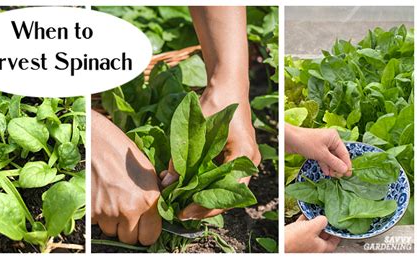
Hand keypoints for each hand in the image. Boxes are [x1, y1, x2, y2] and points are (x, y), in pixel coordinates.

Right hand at [91, 111, 160, 244]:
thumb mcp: (148, 170)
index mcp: (148, 200)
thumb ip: (156, 194)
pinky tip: (101, 197)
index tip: (145, 224)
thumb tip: (164, 208)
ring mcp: (107, 212)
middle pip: (130, 239)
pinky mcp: (89, 211)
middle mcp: (129, 209)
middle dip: (129, 229)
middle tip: (128, 211)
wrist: (94, 140)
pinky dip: (99, 216)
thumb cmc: (121, 151)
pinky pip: (97, 224)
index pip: (151, 237)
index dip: (147, 231)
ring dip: (113, 222)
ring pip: (112, 232)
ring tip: (113, 199)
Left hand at [160, 77, 260, 220]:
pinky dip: (206, 185)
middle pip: (228, 195)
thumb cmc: (215, 102)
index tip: (184, 211)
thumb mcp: (195, 128)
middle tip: (180, 211)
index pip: (227, 192)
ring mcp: (245, 160)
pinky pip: (222, 178)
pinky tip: (188, 188)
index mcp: (244, 154)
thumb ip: (181, 156)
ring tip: (182, 203)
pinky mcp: (236, 158)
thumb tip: (167, 182)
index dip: (205, 206)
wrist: (228, 86)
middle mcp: (249, 162)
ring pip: (225, 189)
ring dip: (204, 197)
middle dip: (204, 206)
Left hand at [285, 124, 351, 177]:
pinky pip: (322, 158)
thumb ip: (334, 163)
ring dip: (331, 167)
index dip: (346, 164)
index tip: (348, 174)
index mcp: (334, 137)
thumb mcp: (322, 154)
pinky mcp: (314, 149)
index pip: (344, 153)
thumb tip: (345, 170)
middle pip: (337, 155)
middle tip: (339, 177)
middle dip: (338, 166)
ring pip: (330, 158)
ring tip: (333, 176)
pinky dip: (324, 164)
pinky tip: (326, 172)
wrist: (288, 139)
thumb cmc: (306, 143)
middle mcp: (329, 140)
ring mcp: (321, 144)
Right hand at [285, 215, 340, 252]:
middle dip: (325, 224)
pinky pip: (302, 227)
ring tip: (316, 212)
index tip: (338, 225)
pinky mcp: (295, 237)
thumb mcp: (312, 228)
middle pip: (323, 235)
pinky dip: (304, 220)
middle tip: (327, 215)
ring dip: (314, 221)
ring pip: (312, 230)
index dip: (337, 233)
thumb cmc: (294, 240)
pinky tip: (305, 213)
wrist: (279, 243)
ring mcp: (304, 242)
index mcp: (321, 247)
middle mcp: (313, 246)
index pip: (334, 241)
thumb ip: (321, 221)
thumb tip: (325, 218)